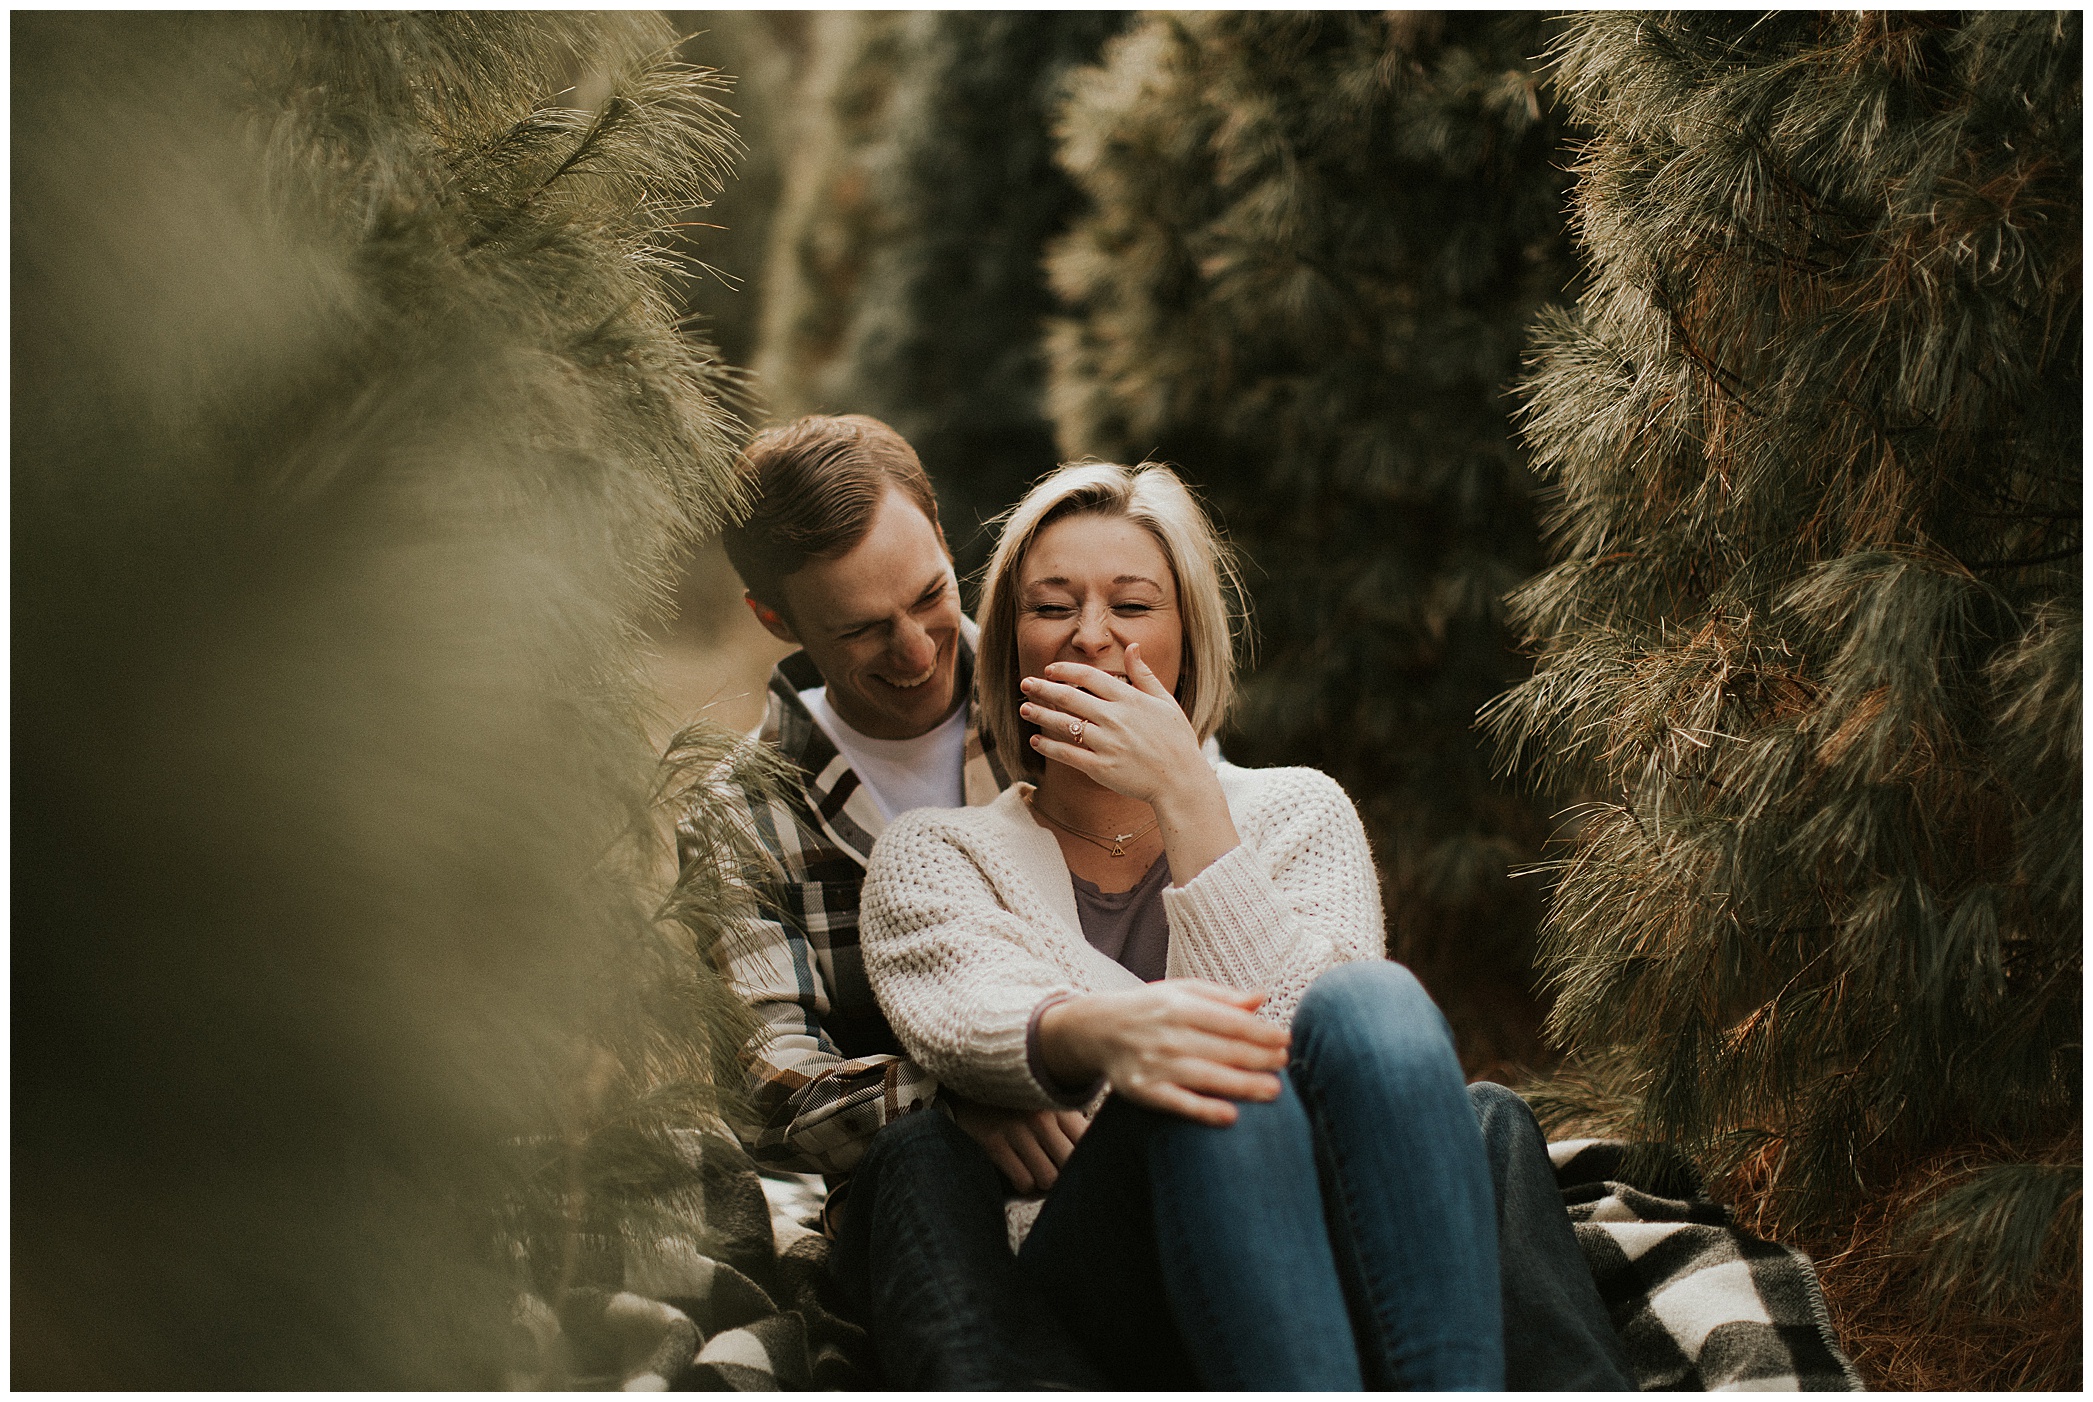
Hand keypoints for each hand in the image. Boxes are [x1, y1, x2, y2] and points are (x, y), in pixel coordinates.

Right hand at [948, 1093, 1089, 1193]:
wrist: (965, 1077)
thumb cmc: (1012, 1096)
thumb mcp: (1042, 1097)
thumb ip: (1068, 1118)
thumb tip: (1093, 1148)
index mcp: (1056, 1103)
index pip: (1087, 1140)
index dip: (1087, 1158)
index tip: (1081, 1164)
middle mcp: (1040, 1116)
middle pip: (1070, 1163)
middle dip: (1066, 1175)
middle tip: (1058, 1173)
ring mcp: (1016, 1129)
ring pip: (1049, 1178)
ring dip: (1045, 1183)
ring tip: (1040, 1175)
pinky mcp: (993, 1141)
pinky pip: (1023, 1181)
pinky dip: (1025, 1185)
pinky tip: (1021, 1173)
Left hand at [1023, 642, 1240, 882]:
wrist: (1181, 781)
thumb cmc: (1176, 741)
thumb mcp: (1166, 702)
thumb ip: (1144, 674)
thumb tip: (1133, 646)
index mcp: (1130, 700)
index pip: (1089, 677)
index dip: (1065, 671)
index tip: (1049, 670)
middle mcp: (1116, 719)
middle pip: (1070, 698)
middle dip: (1043, 689)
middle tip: (1025, 683)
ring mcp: (1107, 744)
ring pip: (1064, 725)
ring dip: (1040, 715)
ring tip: (1024, 709)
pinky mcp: (1101, 769)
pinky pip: (1068, 754)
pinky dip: (1050, 746)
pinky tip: (1036, 740)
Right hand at [1036, 980, 1289, 1126]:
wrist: (1097, 1029)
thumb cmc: (1151, 1009)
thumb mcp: (1181, 992)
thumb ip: (1222, 998)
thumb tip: (1262, 998)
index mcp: (1181, 1006)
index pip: (1230, 1021)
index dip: (1261, 1032)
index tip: (1286, 1040)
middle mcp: (1168, 1034)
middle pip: (1223, 1050)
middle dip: (1259, 1058)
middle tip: (1286, 1065)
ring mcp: (1155, 1064)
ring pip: (1206, 1077)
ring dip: (1242, 1085)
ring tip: (1274, 1091)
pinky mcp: (1143, 1091)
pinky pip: (1177, 1103)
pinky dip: (1203, 1111)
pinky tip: (1230, 1117)